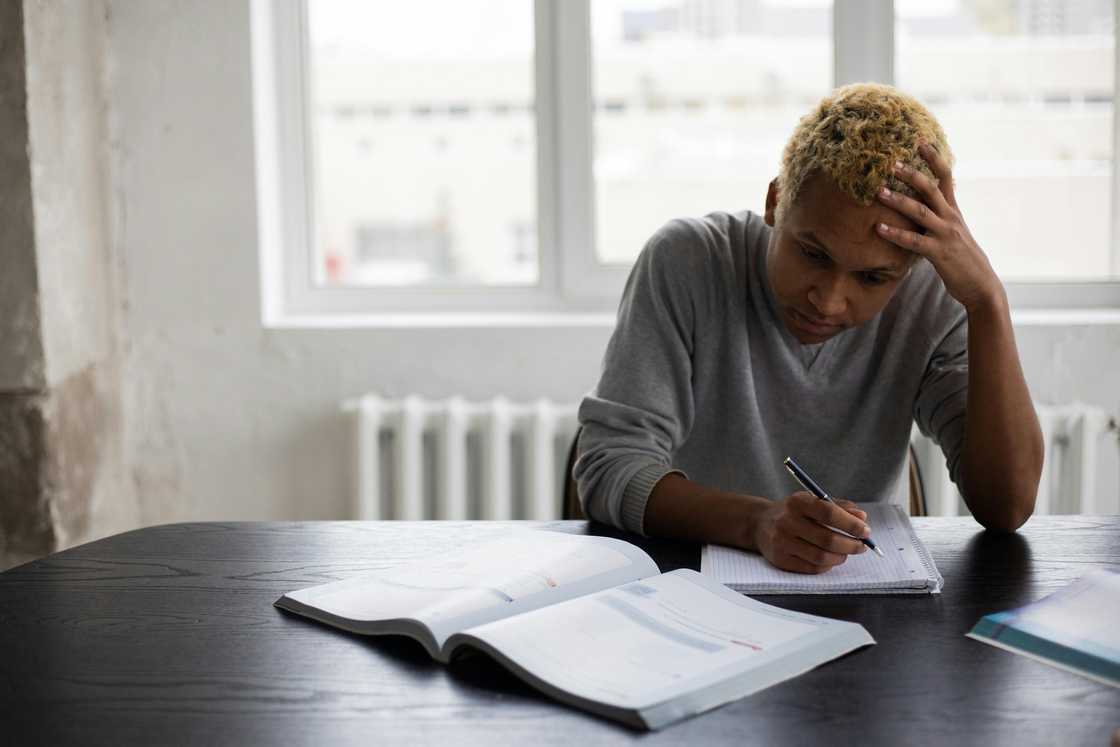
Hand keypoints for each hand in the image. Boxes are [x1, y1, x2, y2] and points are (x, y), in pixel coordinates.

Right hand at [753, 492, 870, 573]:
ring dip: (841, 556)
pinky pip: (812, 568)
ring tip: (846, 552)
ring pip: (821, 557)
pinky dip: (827, 565)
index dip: (851, 524)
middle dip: (851, 544)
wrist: (760, 524)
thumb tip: (862, 518)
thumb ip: (839, 507)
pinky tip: (831, 558)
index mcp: (797, 502)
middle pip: (827, 539)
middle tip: (862, 546)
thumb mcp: (813, 502)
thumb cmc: (794, 512)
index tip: (865, 530)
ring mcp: (782, 542)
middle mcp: (787, 521)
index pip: (829, 513)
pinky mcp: (780, 559)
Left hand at [875, 143, 1004, 312]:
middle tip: (891, 161)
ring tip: (878, 191)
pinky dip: (895, 234)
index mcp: (953, 210)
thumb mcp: (952, 232)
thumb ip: (938, 217)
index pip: (945, 177)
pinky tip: (878, 228)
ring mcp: (945, 234)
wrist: (981, 285)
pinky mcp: (939, 253)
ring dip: (898, 200)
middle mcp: (950, 217)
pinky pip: (913, 241)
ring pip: (920, 211)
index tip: (920, 140)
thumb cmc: (962, 259)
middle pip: (930, 188)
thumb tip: (920, 205)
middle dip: (911, 173)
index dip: (934, 158)